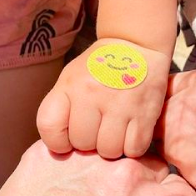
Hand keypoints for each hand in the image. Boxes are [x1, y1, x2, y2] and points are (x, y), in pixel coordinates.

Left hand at [0, 142, 195, 195]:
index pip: (180, 182)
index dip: (163, 192)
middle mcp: (131, 178)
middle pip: (146, 160)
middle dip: (133, 176)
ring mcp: (92, 161)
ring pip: (107, 147)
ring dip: (99, 165)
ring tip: (77, 195)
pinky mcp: (54, 151)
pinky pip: (71, 146)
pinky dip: (65, 162)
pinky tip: (54, 189)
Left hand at [38, 38, 170, 157]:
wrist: (137, 45)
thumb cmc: (101, 67)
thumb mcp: (72, 78)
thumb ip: (63, 108)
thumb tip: (62, 147)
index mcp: (70, 85)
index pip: (49, 127)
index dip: (57, 141)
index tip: (67, 139)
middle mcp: (92, 94)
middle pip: (83, 143)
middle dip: (89, 143)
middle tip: (98, 130)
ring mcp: (120, 104)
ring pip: (109, 150)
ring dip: (112, 147)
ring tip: (115, 132)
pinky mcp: (145, 112)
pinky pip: (134, 148)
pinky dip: (132, 147)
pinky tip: (131, 133)